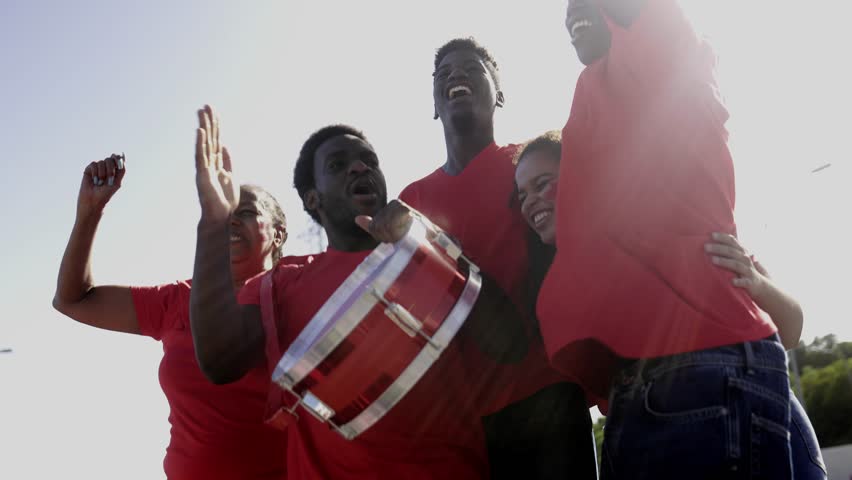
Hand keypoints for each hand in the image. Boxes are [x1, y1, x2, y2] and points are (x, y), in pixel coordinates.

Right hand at [77, 153, 125, 218]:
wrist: (94, 201)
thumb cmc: (106, 194)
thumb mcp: (117, 183)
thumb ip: (121, 171)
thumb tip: (122, 159)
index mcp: (114, 171)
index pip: (117, 159)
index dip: (117, 158)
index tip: (117, 159)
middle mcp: (106, 169)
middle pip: (110, 159)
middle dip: (110, 169)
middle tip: (109, 179)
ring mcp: (97, 169)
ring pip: (101, 162)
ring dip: (102, 173)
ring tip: (100, 183)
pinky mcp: (89, 170)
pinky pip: (93, 164)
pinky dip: (95, 172)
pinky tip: (94, 180)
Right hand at [195, 104, 237, 222]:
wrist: (221, 216)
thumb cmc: (225, 200)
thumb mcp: (231, 176)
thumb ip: (228, 161)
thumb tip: (225, 145)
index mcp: (217, 163)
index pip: (216, 140)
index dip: (215, 126)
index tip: (213, 111)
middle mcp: (209, 162)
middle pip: (209, 138)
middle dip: (209, 122)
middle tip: (206, 105)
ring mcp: (205, 167)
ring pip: (205, 143)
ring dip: (204, 127)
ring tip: (202, 112)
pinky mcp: (202, 174)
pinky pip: (201, 156)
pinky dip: (200, 143)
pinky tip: (200, 131)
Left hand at [355, 200, 412, 243]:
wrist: (432, 239)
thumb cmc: (411, 236)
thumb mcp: (389, 232)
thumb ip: (373, 226)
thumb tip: (357, 219)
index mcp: (389, 208)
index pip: (374, 227)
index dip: (382, 236)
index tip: (395, 239)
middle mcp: (394, 204)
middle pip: (377, 226)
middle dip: (387, 236)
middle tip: (401, 238)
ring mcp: (401, 206)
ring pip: (383, 226)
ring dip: (393, 235)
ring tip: (405, 235)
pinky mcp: (405, 209)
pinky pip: (391, 224)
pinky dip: (397, 231)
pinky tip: (406, 231)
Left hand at [705, 232, 770, 300]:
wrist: (765, 289)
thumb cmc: (747, 273)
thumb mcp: (741, 260)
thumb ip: (732, 251)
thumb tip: (718, 241)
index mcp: (742, 253)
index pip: (733, 242)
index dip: (723, 237)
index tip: (711, 234)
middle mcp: (746, 260)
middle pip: (732, 252)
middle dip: (719, 248)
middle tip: (706, 247)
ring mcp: (749, 271)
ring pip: (737, 265)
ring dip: (725, 262)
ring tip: (713, 260)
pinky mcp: (751, 283)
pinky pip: (745, 282)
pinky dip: (739, 281)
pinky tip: (732, 282)